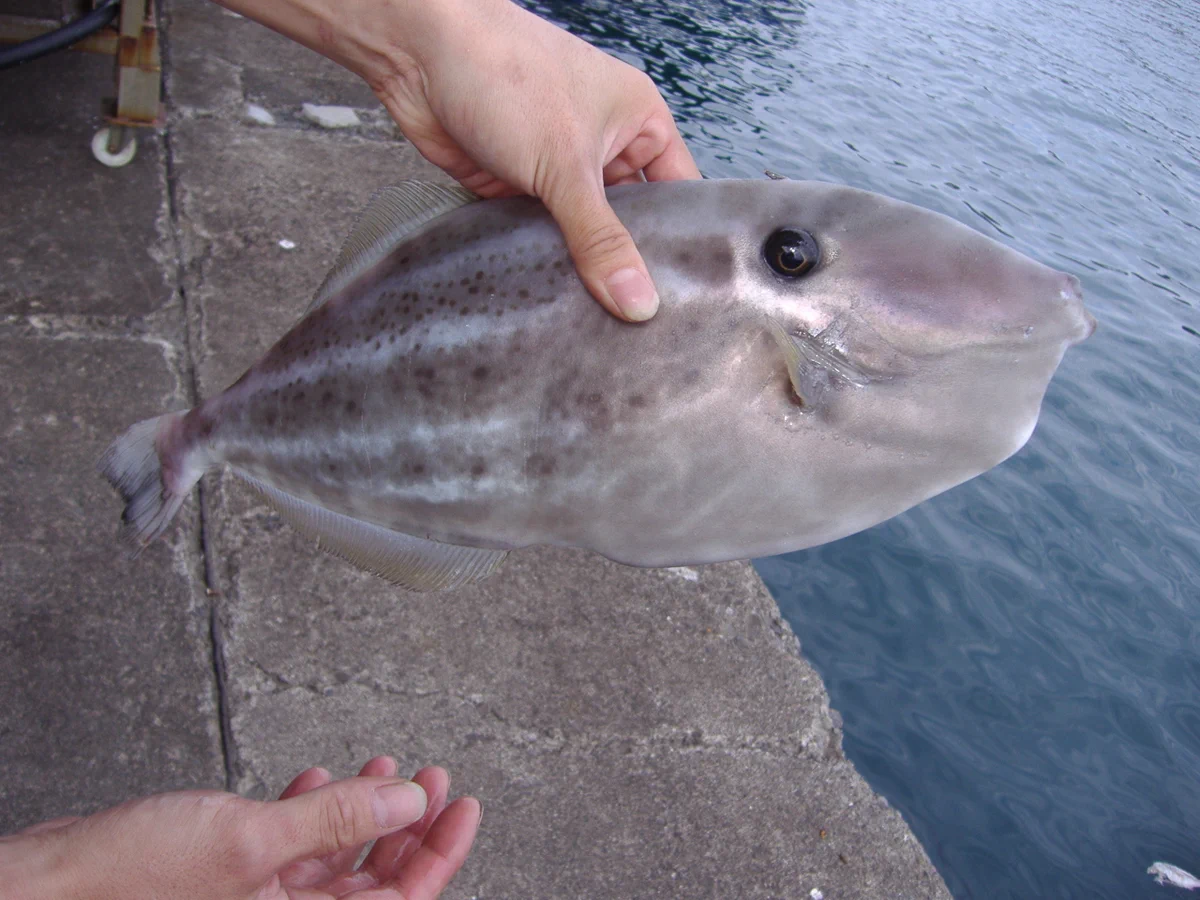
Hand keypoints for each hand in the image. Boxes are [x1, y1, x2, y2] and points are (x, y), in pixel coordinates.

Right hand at [0, 756, 479, 899]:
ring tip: (388, 765)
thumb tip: (408, 801)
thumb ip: (336, 822)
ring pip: (335, 857)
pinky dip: (310, 809)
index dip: (440, 852)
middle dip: (409, 824)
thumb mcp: (250, 844)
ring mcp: (256, 896)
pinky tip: (319, 779)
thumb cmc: (129, 883)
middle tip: (433, 779)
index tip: (463, 806)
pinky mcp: (229, 873)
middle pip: (374, 880)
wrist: (50, 887)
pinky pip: (289, 846)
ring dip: (364, 808)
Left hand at [214, 0, 701, 320]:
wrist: (417, 55)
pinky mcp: (517, 190)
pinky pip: (541, 239)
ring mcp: (558, 171)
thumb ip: (600, 238)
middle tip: (639, 323)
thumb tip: (637, 300)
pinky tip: (550, 298)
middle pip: (631, 224)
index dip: (683, 245)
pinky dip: (542, 263)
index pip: (680, 196)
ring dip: (581, 269)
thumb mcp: (565, 162)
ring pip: (583, 236)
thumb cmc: (502, 70)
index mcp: (639, 122)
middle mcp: (603, 147)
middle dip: (628, 265)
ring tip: (597, 324)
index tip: (686, 298)